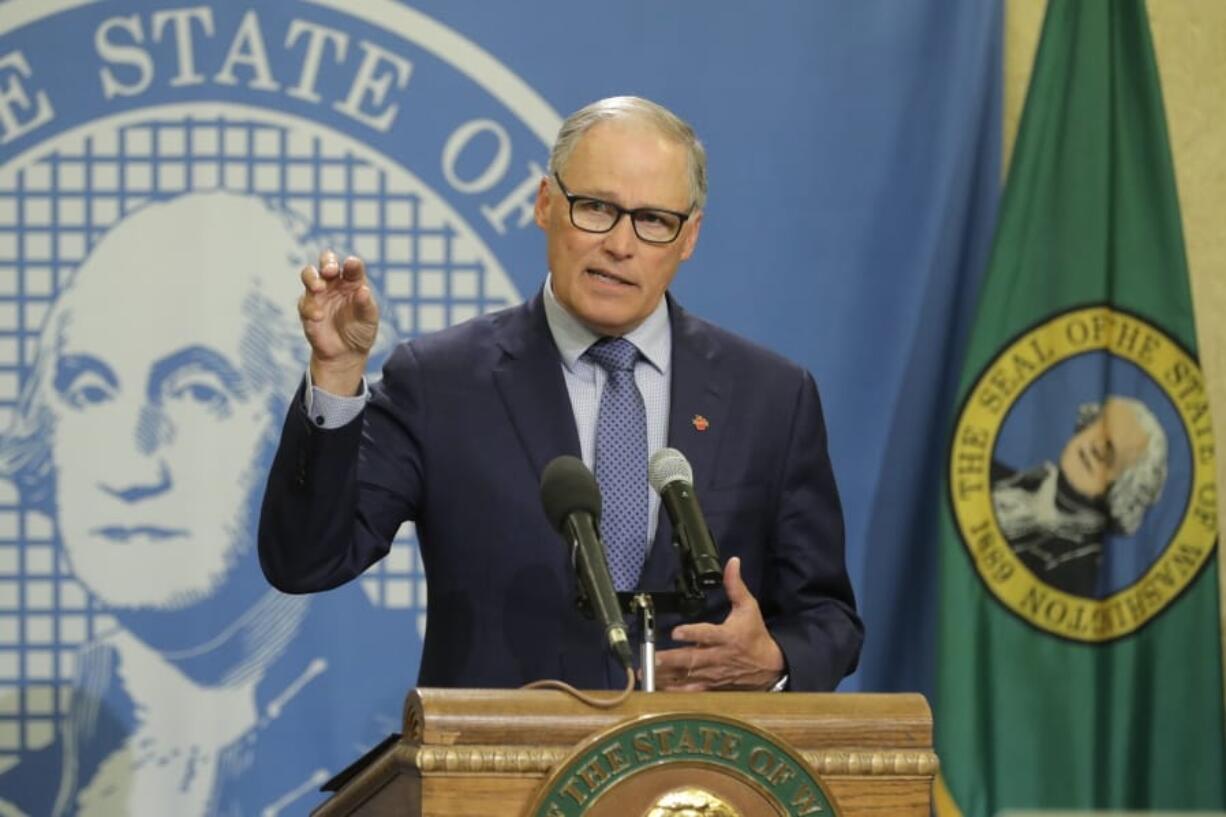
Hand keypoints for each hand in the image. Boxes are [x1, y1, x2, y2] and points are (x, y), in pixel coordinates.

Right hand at [298, 250, 378, 394]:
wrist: (346, 353)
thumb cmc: (360, 331)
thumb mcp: (369, 319)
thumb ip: (366, 304)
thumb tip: (363, 290)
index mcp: (353, 282)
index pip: (352, 267)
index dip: (352, 264)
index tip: (352, 264)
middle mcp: (334, 284)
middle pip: (326, 262)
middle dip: (327, 262)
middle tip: (329, 270)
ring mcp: (319, 294)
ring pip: (309, 275)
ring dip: (312, 278)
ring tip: (319, 288)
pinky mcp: (307, 308)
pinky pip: (304, 302)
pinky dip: (310, 307)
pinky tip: (318, 316)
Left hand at [653, 557, 785, 690]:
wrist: (770, 666)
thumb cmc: (755, 635)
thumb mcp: (749, 607)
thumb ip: (736, 586)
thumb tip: (732, 563)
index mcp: (727, 636)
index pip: (707, 634)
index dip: (692, 633)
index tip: (676, 632)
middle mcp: (718, 656)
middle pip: (692, 658)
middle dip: (672, 659)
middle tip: (654, 658)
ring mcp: (714, 674)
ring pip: (688, 676)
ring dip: (667, 676)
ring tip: (647, 674)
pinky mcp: (712, 685)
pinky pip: (691, 690)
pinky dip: (675, 692)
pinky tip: (659, 690)